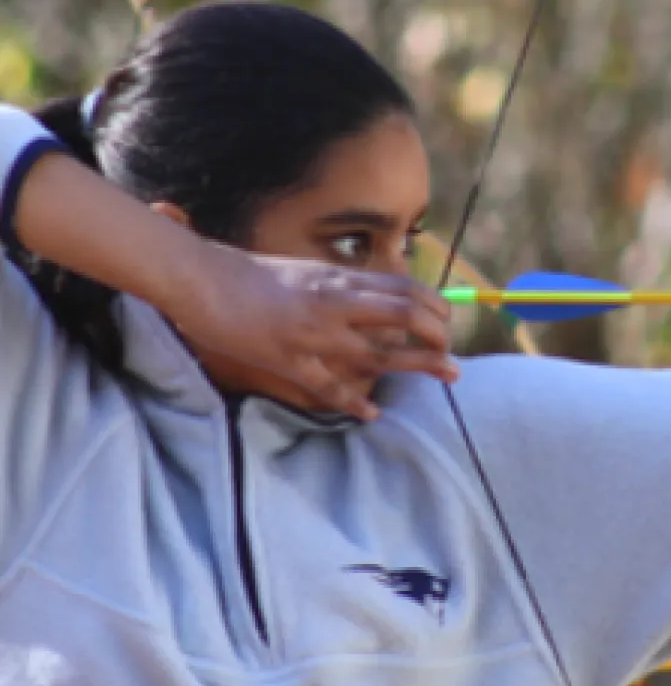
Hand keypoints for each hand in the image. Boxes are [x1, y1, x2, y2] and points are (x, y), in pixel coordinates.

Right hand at [168, 244, 457, 418]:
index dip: (435, 306)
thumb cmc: (254, 275)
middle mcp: (333, 303)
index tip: (447, 323)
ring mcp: (313, 334)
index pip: (403, 287)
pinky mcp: (288, 360)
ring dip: (417, 365)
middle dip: (437, 335)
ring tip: (447, 376)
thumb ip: (341, 287)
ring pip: (378, 352)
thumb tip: (376, 297)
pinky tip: (372, 413)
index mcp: (337, 280)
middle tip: (452, 357)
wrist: (203, 279)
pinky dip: (354, 402)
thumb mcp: (307, 272)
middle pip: (404, 315)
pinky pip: (329, 387)